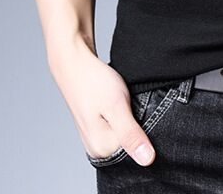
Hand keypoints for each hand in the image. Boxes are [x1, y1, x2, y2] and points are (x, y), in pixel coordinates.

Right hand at [48, 37, 155, 165]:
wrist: (75, 61)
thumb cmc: (93, 82)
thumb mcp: (117, 106)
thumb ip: (131, 134)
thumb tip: (148, 161)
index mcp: (102, 148)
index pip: (137, 150)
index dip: (147, 131)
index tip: (140, 110)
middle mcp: (97, 147)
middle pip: (131, 143)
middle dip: (139, 125)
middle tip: (132, 102)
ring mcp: (96, 136)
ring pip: (126, 132)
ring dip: (133, 117)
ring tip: (126, 100)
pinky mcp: (97, 125)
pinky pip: (119, 125)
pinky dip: (126, 114)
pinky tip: (123, 102)